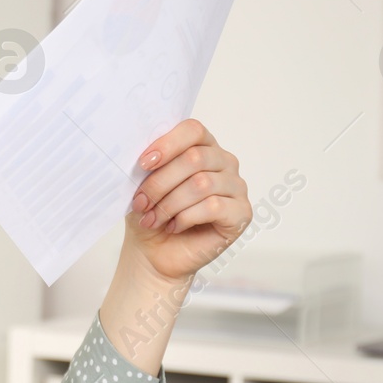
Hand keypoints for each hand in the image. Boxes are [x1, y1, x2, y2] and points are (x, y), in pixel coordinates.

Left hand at [124, 119, 250, 282]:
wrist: (154, 252)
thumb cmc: (150, 214)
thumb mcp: (141, 186)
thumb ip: (147, 165)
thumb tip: (143, 154)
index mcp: (202, 146)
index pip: (193, 130)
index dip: (167, 144)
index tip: (142, 163)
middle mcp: (224, 162)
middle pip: (194, 158)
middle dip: (160, 182)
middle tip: (140, 202)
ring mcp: (236, 187)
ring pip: (201, 184)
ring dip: (169, 204)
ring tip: (152, 219)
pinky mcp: (242, 213)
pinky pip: (213, 207)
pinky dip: (185, 218)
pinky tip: (173, 226)